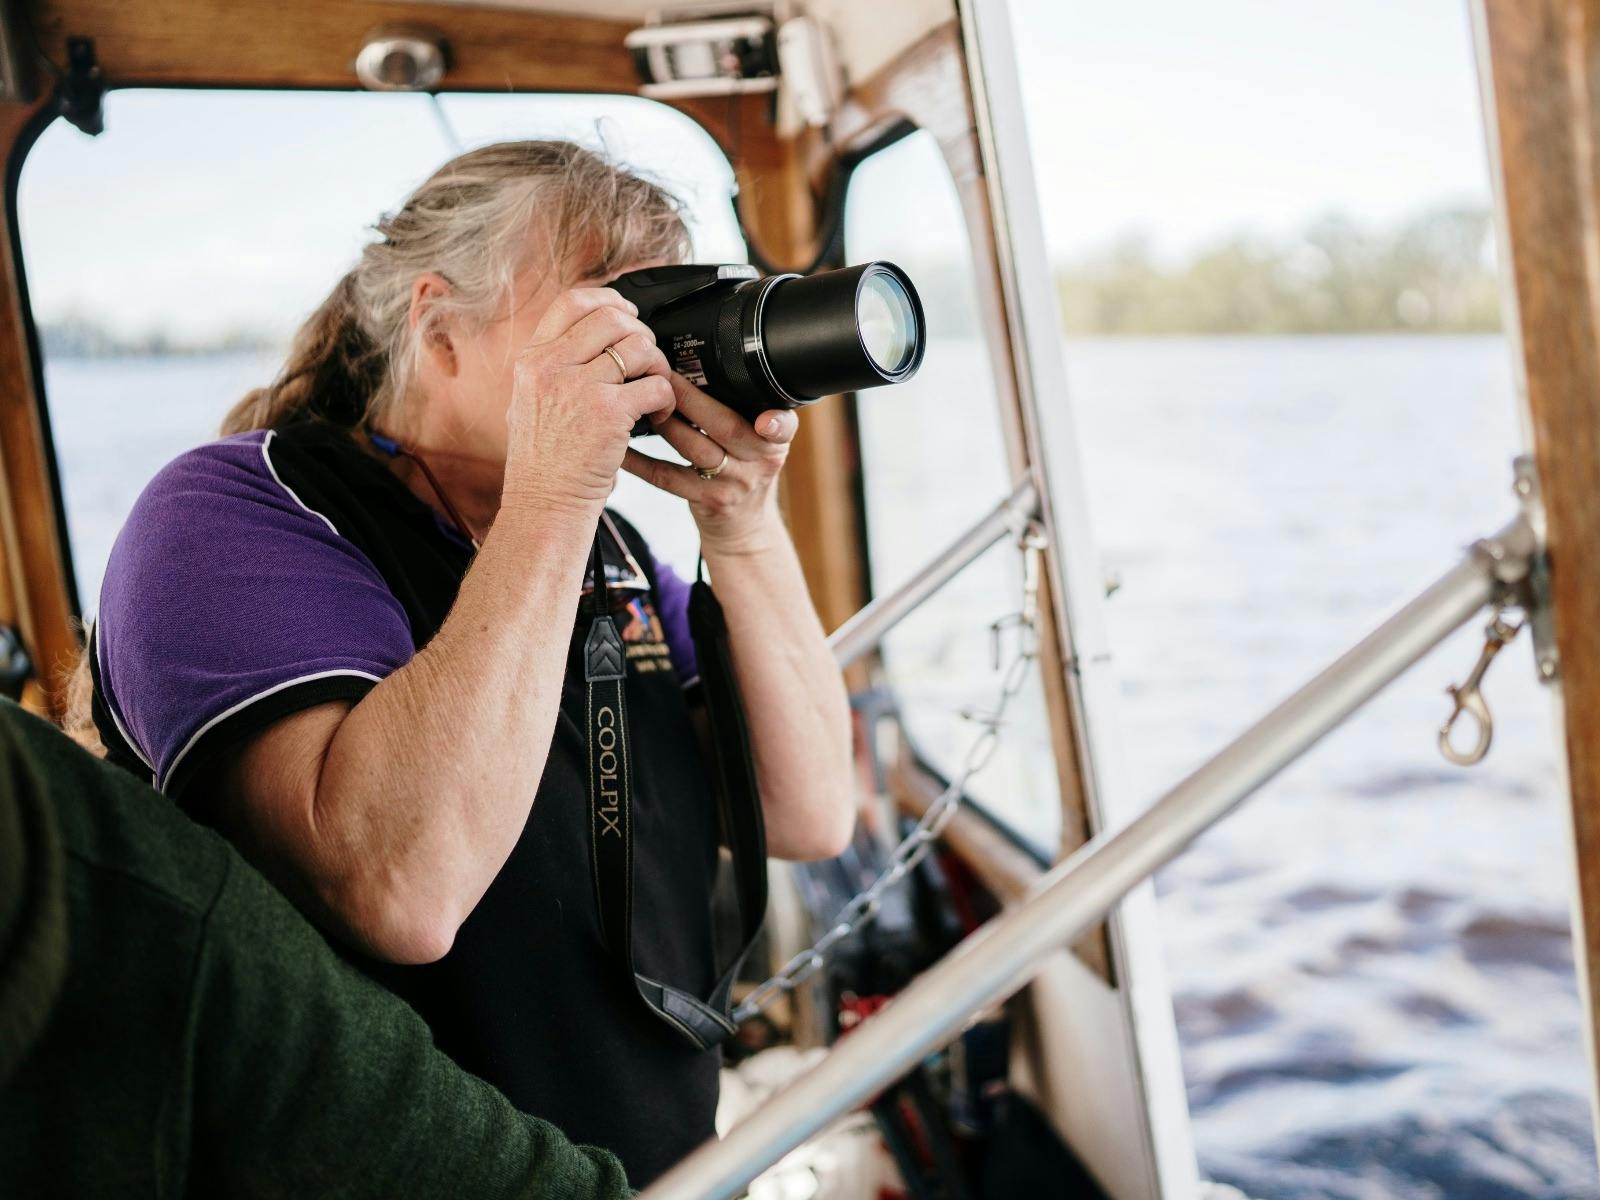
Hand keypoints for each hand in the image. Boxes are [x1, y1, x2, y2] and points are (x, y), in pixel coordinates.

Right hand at [502, 287, 675, 514]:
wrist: (544, 502)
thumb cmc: (543, 461)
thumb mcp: (527, 401)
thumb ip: (552, 367)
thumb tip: (588, 336)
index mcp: (531, 360)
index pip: (572, 302)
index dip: (608, 300)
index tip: (627, 314)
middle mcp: (550, 367)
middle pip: (611, 318)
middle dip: (640, 334)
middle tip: (646, 361)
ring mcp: (578, 388)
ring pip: (639, 347)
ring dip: (657, 365)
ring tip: (653, 390)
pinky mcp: (608, 413)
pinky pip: (655, 385)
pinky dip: (666, 398)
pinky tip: (658, 415)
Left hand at [620, 373, 798, 553]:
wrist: (744, 526)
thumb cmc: (745, 469)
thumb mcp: (761, 442)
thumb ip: (749, 409)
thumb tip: (707, 362)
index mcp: (775, 441)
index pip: (783, 427)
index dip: (776, 422)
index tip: (765, 420)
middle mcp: (760, 463)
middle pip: (726, 427)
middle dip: (691, 399)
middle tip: (663, 375)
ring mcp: (734, 485)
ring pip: (696, 450)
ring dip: (666, 424)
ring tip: (642, 402)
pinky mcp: (707, 502)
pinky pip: (669, 478)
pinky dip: (643, 462)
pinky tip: (624, 447)